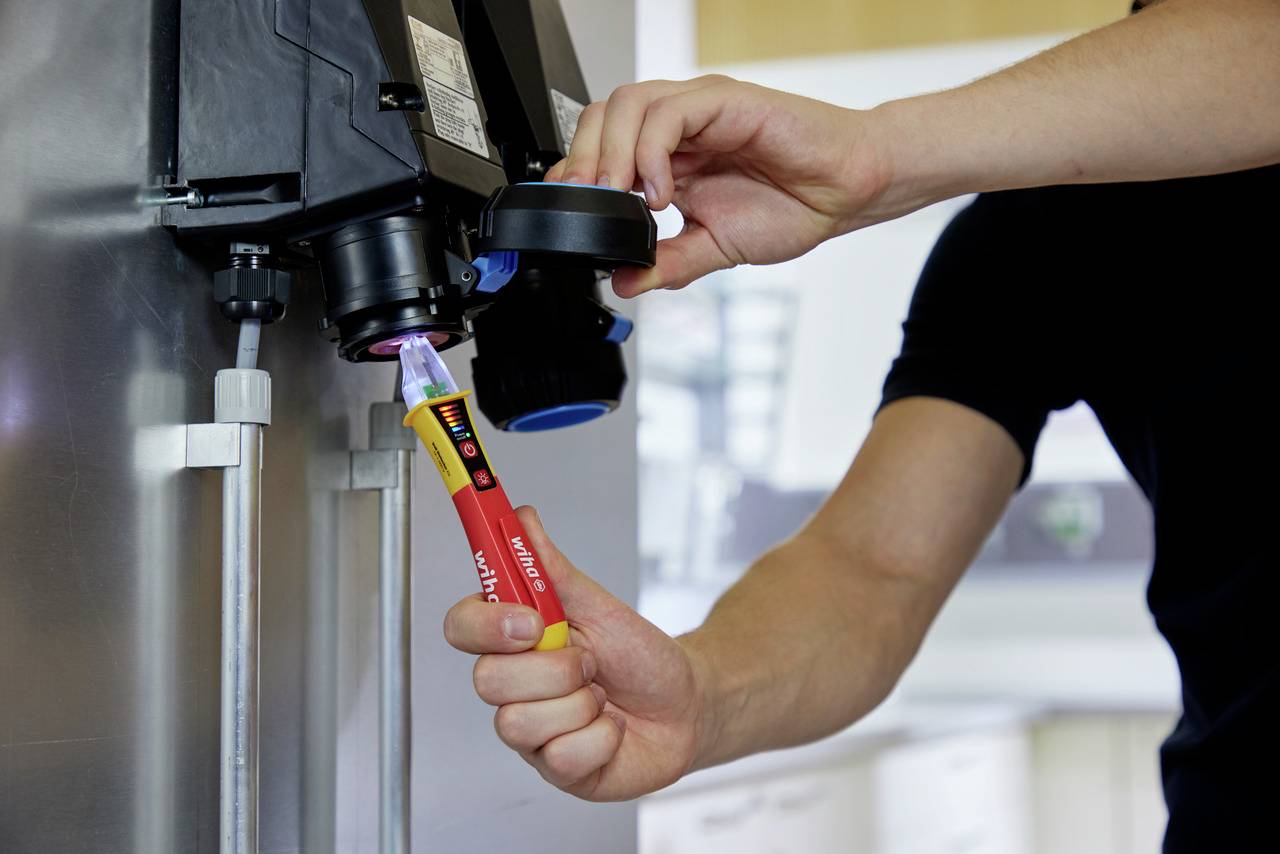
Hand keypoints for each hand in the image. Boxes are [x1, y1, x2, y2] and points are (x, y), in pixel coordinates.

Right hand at [443, 506, 708, 800]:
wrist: (686, 704)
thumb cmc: (638, 656)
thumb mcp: (597, 604)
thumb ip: (550, 566)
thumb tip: (521, 519)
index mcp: (515, 640)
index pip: (462, 627)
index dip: (487, 625)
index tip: (531, 620)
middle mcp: (514, 687)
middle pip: (487, 680)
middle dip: (553, 668)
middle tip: (589, 661)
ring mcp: (531, 732)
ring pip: (519, 722)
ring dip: (580, 704)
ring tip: (602, 696)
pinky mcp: (556, 770)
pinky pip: (560, 757)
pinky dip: (602, 737)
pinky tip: (613, 729)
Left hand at [546, 75, 898, 295]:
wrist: (847, 193)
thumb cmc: (793, 206)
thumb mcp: (716, 248)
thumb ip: (669, 263)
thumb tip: (624, 282)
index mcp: (670, 155)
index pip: (602, 146)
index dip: (578, 174)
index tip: (574, 214)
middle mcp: (679, 125)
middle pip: (603, 117)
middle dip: (585, 161)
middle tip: (591, 206)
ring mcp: (699, 108)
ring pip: (628, 105)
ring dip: (613, 154)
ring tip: (624, 199)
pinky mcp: (724, 100)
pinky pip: (669, 112)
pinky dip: (652, 152)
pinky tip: (663, 192)